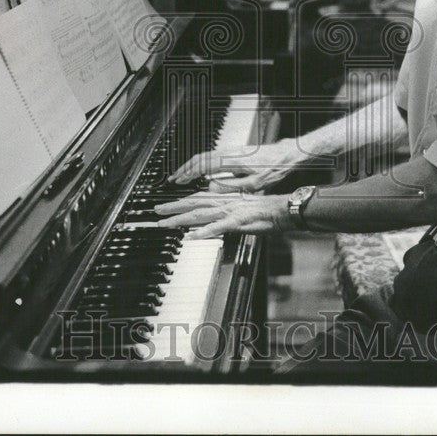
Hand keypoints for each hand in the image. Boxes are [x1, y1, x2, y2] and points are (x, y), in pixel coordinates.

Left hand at [154, 192, 292, 238]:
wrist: (280, 209)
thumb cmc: (262, 211)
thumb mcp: (239, 208)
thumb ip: (222, 213)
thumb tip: (208, 220)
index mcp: (223, 199)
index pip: (196, 198)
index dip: (178, 202)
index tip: (164, 206)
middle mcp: (223, 202)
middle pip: (193, 204)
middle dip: (172, 208)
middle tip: (156, 213)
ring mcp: (228, 212)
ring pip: (199, 214)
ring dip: (180, 219)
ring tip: (166, 224)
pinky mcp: (236, 222)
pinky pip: (217, 227)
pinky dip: (203, 231)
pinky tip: (191, 237)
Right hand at [169, 138, 304, 191]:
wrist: (286, 155)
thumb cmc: (273, 169)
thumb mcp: (253, 185)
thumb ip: (231, 187)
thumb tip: (210, 188)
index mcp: (232, 161)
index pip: (203, 165)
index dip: (188, 173)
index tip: (178, 181)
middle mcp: (229, 152)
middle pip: (200, 157)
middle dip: (184, 168)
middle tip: (174, 179)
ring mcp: (232, 149)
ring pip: (205, 155)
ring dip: (192, 165)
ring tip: (183, 175)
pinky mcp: (235, 151)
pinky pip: (212, 155)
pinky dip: (202, 162)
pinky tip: (200, 170)